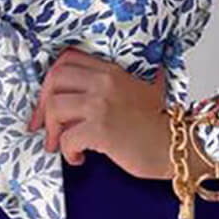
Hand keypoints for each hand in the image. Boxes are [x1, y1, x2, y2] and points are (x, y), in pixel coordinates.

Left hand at [28, 46, 195, 179]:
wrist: (175, 146)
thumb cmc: (158, 124)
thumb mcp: (143, 88)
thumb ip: (122, 78)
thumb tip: (91, 83)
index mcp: (111, 70)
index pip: (67, 59)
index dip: (50, 80)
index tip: (48, 100)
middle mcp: (105, 82)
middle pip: (53, 80)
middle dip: (43, 106)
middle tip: (44, 127)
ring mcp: (101, 105)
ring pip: (55, 107)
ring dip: (52, 131)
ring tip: (59, 145)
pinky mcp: (101, 130)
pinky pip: (66, 138)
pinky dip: (67, 152)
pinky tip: (79, 159)